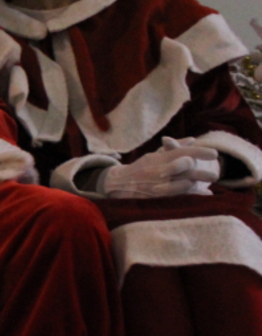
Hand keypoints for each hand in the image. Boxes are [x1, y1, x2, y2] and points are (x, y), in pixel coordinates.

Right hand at [98, 137, 219, 198]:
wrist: (121, 183)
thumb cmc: (141, 167)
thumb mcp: (155, 154)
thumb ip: (174, 147)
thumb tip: (192, 139)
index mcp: (161, 157)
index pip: (183, 152)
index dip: (200, 152)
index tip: (214, 154)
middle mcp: (161, 169)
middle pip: (185, 168)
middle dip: (201, 171)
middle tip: (215, 174)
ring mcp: (159, 183)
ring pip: (183, 183)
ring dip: (198, 184)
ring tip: (210, 183)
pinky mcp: (159, 195)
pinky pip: (179, 195)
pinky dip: (194, 195)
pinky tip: (205, 195)